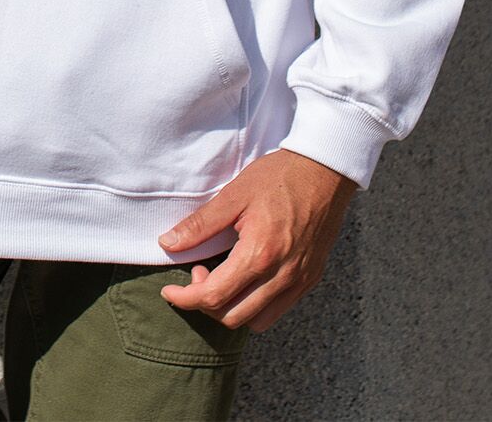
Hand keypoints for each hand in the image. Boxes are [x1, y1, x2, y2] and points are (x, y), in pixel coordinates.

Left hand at [155, 149, 356, 333]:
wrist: (324, 171)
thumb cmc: (278, 177)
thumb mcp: (234, 195)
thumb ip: (200, 225)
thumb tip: (167, 244)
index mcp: (259, 254)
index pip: (213, 296)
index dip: (184, 299)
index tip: (169, 291)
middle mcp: (281, 276)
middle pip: (232, 316)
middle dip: (205, 302)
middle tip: (199, 271)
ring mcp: (298, 281)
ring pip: (255, 321)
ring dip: (230, 308)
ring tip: (223, 276)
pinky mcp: (309, 279)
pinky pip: (277, 311)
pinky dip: (254, 307)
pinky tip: (246, 279)